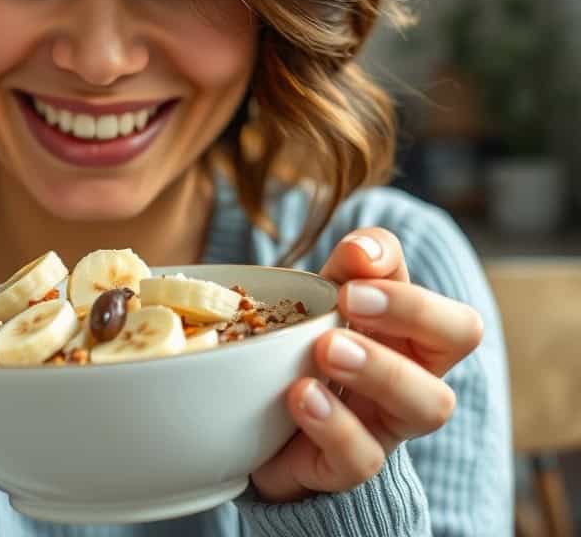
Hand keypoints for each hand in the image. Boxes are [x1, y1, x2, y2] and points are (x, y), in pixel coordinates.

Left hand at [250, 228, 484, 502]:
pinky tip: (301, 395)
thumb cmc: (302, 352)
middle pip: (459, 342)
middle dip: (412, 311)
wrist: (257, 426)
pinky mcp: (345, 466)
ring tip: (326, 349)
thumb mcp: (320, 299)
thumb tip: (363, 249)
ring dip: (381, 370)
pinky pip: (362, 459)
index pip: (450, 308)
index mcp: (412, 334)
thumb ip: (347, 267)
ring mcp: (385, 425)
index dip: (412, 285)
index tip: (355, 264)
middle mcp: (413, 377)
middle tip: (348, 299)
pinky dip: (334, 424)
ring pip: (427, 406)